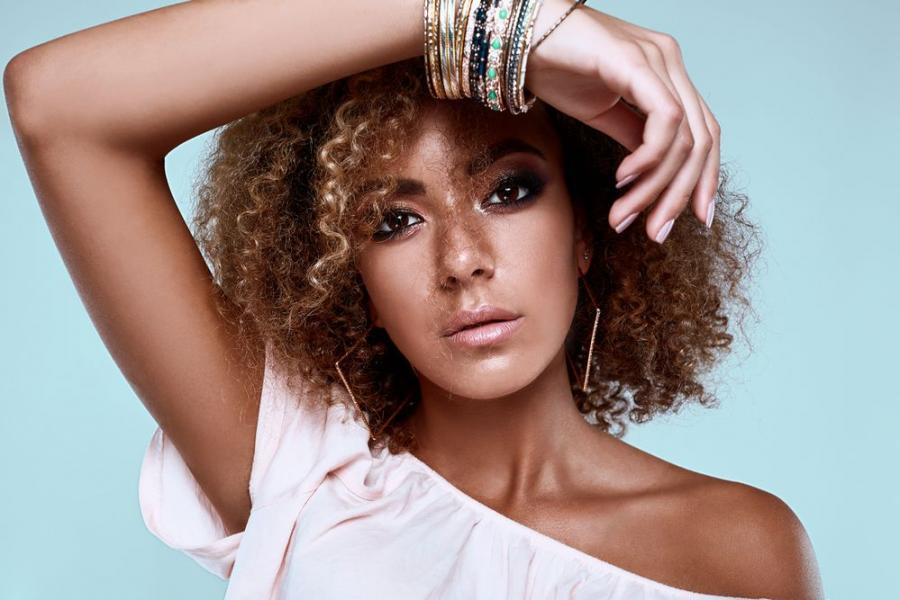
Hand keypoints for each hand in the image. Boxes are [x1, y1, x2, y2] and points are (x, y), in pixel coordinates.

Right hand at [525, 0, 719, 241]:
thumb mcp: (601, 112)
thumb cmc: (554, 66)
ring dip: (655, 186)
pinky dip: (648, 157)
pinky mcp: (636, 62)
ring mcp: (658, 59)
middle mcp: (670, 62)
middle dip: (680, 195)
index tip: (692, 219)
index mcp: (667, 73)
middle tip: (656, 232)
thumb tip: (652, 173)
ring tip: (625, 214)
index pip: (704, 133)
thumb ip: (633, 137)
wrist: (517, 35)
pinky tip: (623, 178)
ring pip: (684, 137)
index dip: (703, 179)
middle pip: (702, 140)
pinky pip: (663, 119)